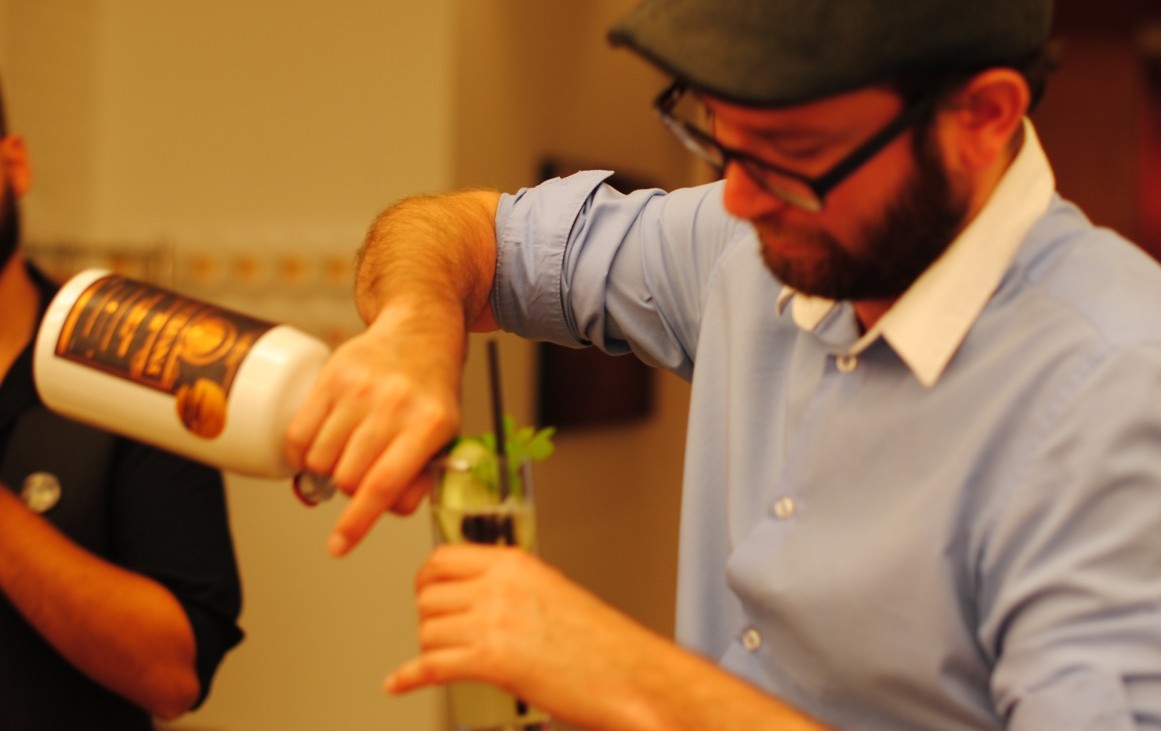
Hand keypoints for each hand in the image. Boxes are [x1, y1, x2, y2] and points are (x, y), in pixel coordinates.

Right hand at [285, 306, 462, 555]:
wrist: (418, 334)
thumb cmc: (429, 394)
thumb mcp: (443, 437)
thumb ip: (417, 479)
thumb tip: (381, 509)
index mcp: (430, 425)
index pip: (383, 485)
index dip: (357, 523)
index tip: (338, 546)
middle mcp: (395, 405)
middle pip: (348, 478)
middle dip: (351, 488)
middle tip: (363, 471)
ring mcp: (360, 389)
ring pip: (321, 460)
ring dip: (328, 470)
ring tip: (348, 452)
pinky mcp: (331, 376)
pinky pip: (298, 434)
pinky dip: (302, 454)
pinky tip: (319, 447)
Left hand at [386, 544, 670, 730]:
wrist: (630, 675)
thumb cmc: (601, 643)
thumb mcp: (551, 592)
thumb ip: (510, 587)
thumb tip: (474, 595)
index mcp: (514, 563)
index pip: (443, 559)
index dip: (428, 580)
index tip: (426, 592)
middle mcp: (498, 586)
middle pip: (428, 595)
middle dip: (429, 618)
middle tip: (438, 632)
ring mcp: (492, 622)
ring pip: (426, 631)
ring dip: (429, 649)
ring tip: (444, 659)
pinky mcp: (489, 661)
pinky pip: (429, 666)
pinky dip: (409, 677)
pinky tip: (401, 683)